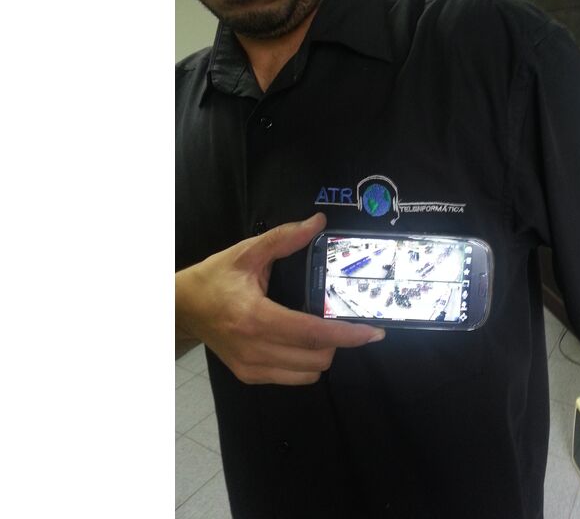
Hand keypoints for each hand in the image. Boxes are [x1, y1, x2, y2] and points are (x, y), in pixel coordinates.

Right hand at [175, 213, 384, 384]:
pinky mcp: (250, 376)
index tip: (373, 332)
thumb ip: (284, 238)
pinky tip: (302, 342)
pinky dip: (306, 363)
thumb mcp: (246, 252)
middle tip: (341, 319)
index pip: (311, 332)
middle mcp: (254, 348)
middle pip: (317, 356)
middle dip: (338, 340)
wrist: (183, 308)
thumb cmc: (215, 278)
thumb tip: (318, 223)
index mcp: (254, 316)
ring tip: (321, 330)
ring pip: (309, 373)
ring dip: (323, 353)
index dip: (347, 334)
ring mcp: (251, 367)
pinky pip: (294, 378)